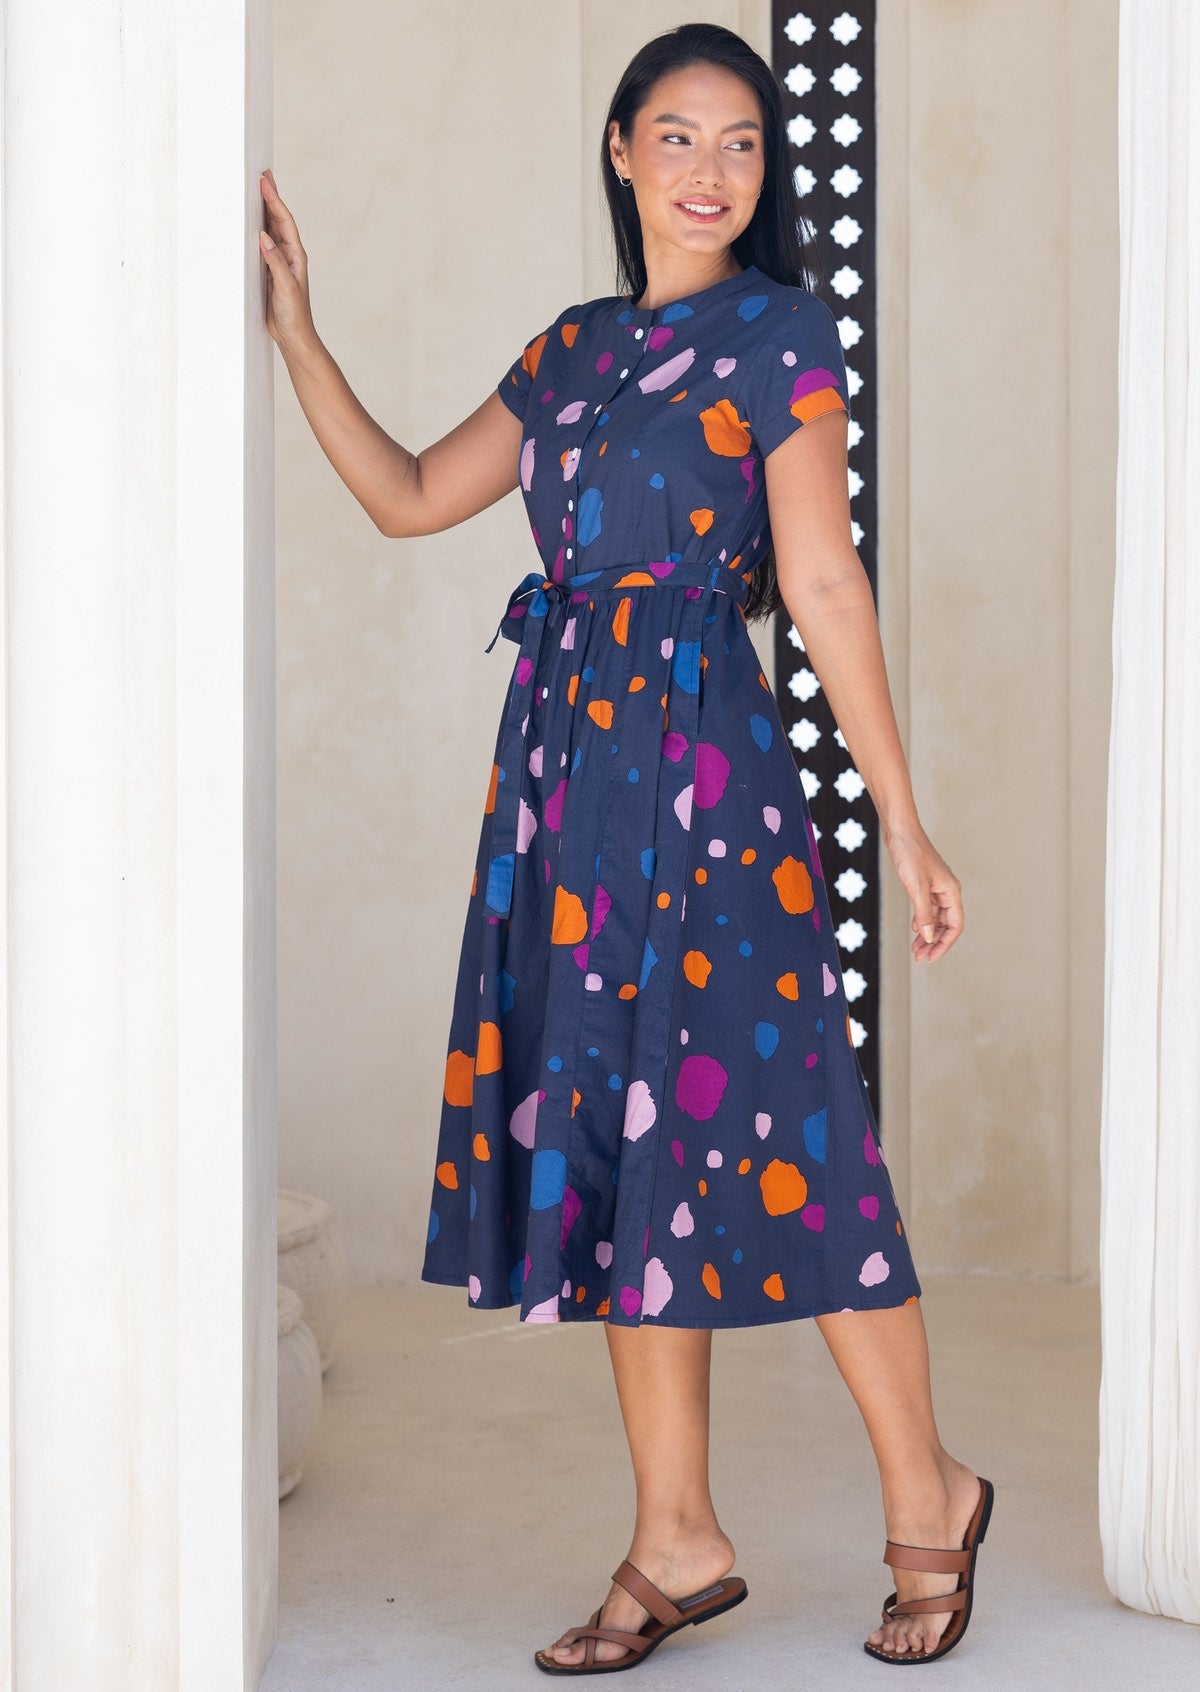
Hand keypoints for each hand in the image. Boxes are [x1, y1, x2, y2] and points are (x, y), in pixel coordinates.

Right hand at [258, 168, 317, 353]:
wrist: (294, 336)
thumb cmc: (294, 315)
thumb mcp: (285, 288)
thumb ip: (275, 263)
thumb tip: (263, 237)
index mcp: (295, 256)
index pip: (283, 221)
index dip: (274, 200)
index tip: (264, 181)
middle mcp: (288, 255)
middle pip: (278, 219)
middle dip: (270, 197)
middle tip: (262, 175)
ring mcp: (278, 262)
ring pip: (269, 230)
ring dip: (262, 210)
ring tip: (255, 191)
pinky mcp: (269, 272)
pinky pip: (261, 245)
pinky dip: (255, 230)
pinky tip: (248, 223)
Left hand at [883, 823, 962, 962]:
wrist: (900, 832)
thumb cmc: (910, 854)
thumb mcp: (916, 887)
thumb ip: (923, 913)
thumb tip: (928, 937)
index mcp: (951, 892)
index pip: (955, 925)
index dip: (944, 944)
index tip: (931, 957)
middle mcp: (947, 891)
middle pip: (946, 925)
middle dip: (934, 943)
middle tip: (919, 958)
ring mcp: (936, 888)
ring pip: (935, 918)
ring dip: (927, 934)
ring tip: (916, 950)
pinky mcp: (924, 885)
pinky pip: (928, 909)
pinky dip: (922, 921)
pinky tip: (915, 930)